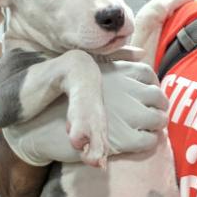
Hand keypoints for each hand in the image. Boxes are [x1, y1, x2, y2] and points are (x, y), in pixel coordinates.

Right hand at [4, 60, 167, 165]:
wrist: (37, 124)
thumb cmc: (60, 97)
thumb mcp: (86, 69)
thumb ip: (114, 59)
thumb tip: (140, 52)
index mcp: (115, 68)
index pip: (148, 74)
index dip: (150, 90)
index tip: (144, 101)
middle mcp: (124, 86)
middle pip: (159, 98)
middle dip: (157, 110)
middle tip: (147, 121)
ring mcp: (124, 110)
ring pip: (157, 120)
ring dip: (153, 128)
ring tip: (139, 133)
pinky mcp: (120, 136)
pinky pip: (148, 141)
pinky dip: (144, 144)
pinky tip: (132, 144)